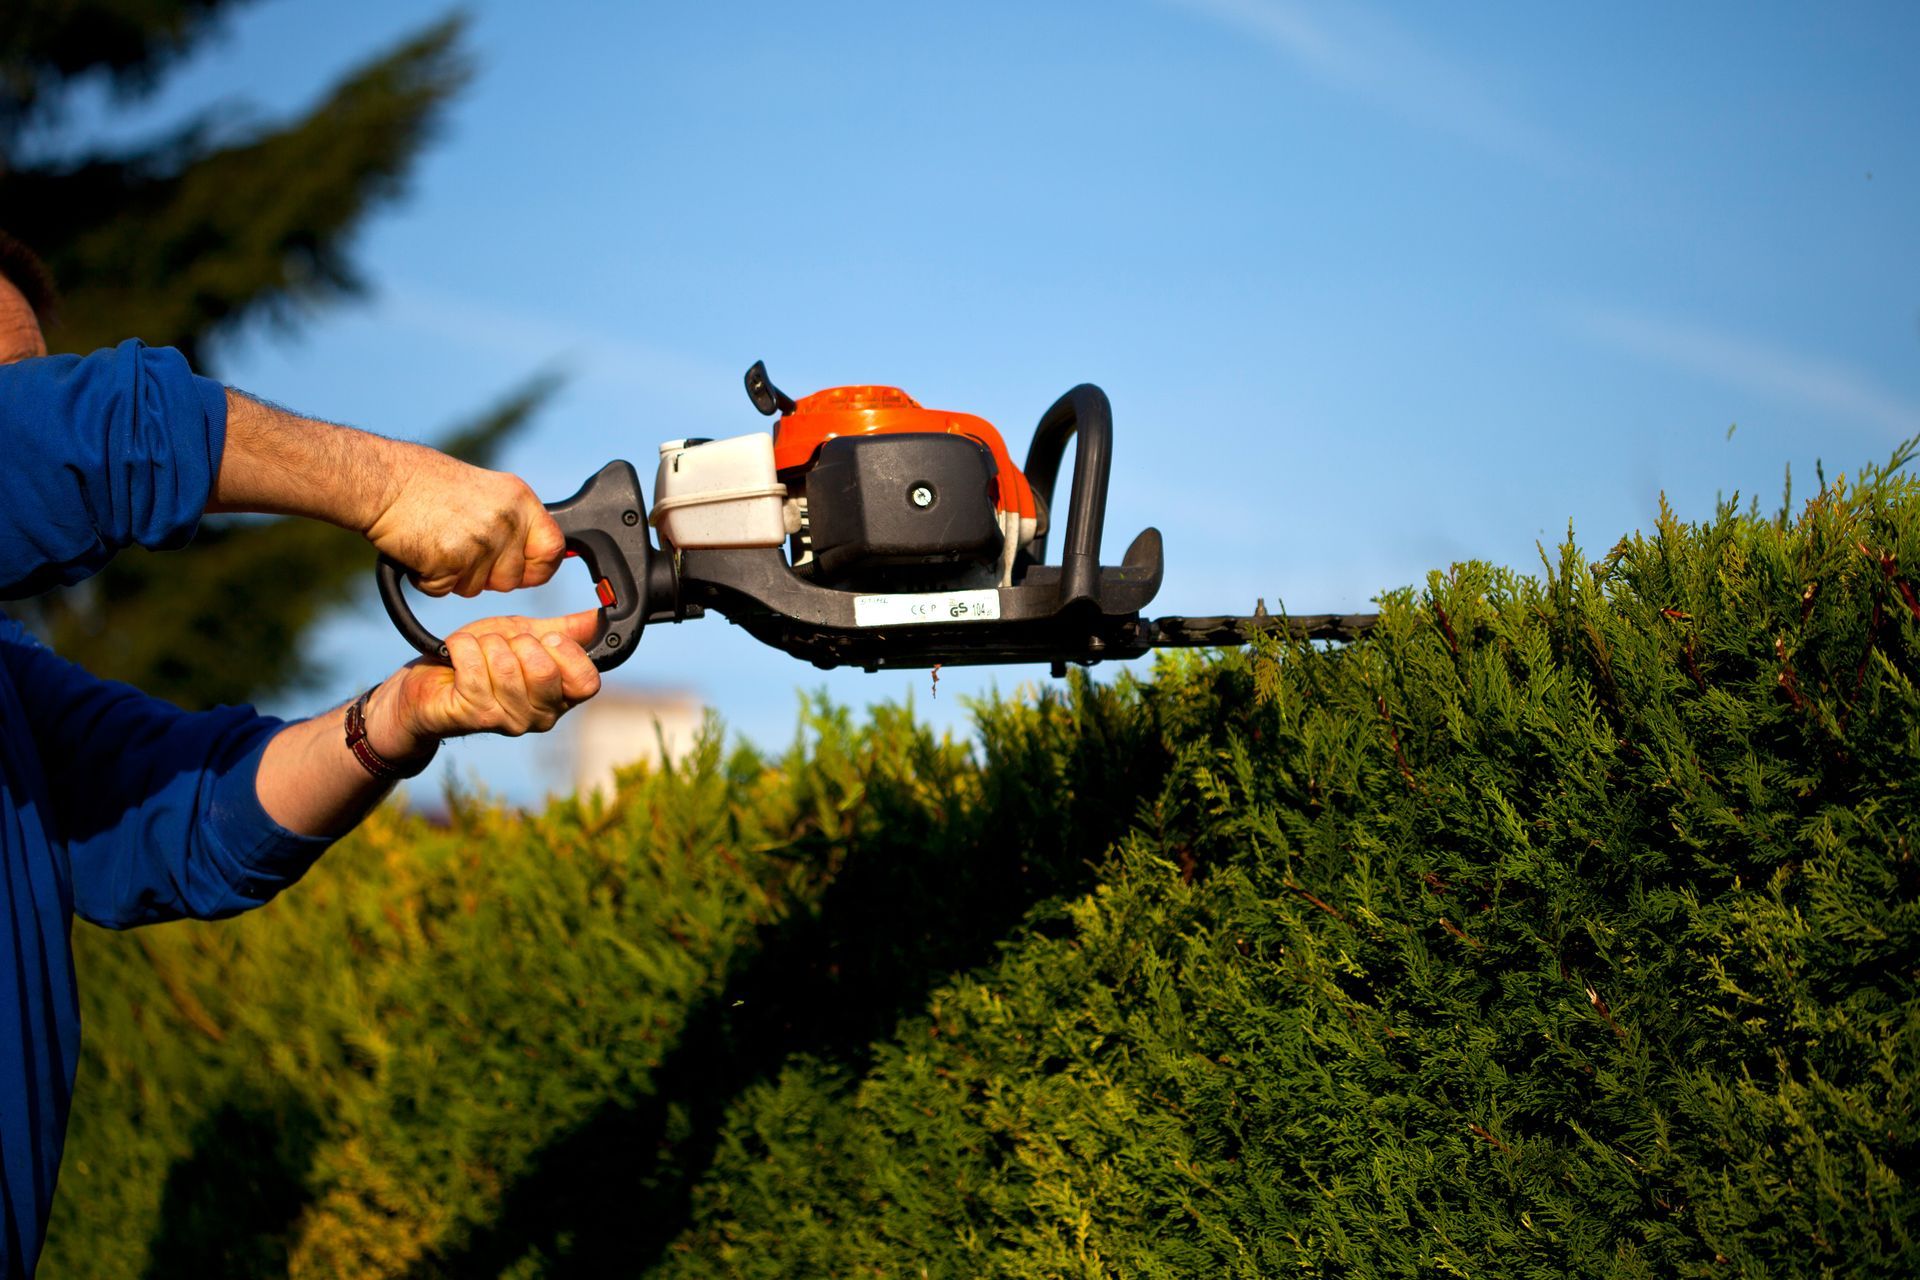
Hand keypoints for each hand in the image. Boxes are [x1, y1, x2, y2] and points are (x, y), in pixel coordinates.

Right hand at [365, 442, 565, 597]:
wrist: (382, 481)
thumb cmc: (425, 484)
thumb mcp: (487, 493)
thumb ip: (513, 522)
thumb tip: (539, 557)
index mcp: (520, 500)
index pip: (553, 550)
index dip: (539, 569)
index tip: (524, 571)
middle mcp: (506, 521)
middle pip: (512, 580)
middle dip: (486, 576)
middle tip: (458, 547)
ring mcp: (480, 543)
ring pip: (476, 589)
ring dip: (455, 577)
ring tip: (436, 541)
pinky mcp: (451, 562)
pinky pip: (444, 591)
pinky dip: (428, 580)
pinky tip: (419, 550)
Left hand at [366, 610, 602, 757]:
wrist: (431, 682)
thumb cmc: (482, 661)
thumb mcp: (528, 637)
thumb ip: (567, 630)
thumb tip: (602, 617)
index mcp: (560, 697)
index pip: (587, 683)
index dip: (568, 655)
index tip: (547, 639)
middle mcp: (539, 716)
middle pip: (545, 673)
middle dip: (518, 643)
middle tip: (502, 646)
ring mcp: (507, 720)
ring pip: (506, 666)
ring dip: (486, 644)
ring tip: (478, 652)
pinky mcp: (473, 716)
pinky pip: (474, 666)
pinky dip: (462, 647)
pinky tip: (456, 653)